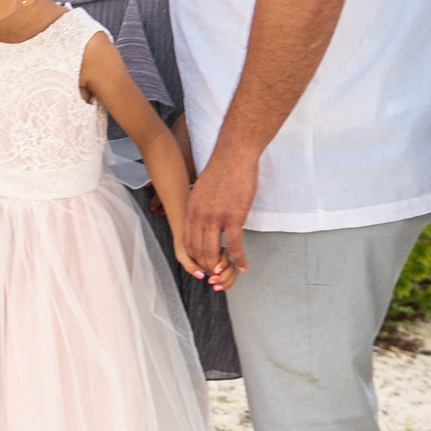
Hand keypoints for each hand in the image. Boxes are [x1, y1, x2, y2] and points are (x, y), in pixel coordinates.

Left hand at [184, 148, 256, 281]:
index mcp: (191, 210)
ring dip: (220, 267)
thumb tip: (205, 216)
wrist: (234, 155)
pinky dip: (239, 259)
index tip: (202, 265)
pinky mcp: (233, 217)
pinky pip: (234, 246)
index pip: (187, 241)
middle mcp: (199, 216)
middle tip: (216, 275)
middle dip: (206, 266)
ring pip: (213, 252)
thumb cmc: (222, 170)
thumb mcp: (202, 190)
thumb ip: (201, 206)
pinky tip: (244, 266)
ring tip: (228, 274)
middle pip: (198, 250)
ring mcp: (215, 218)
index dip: (194, 256)